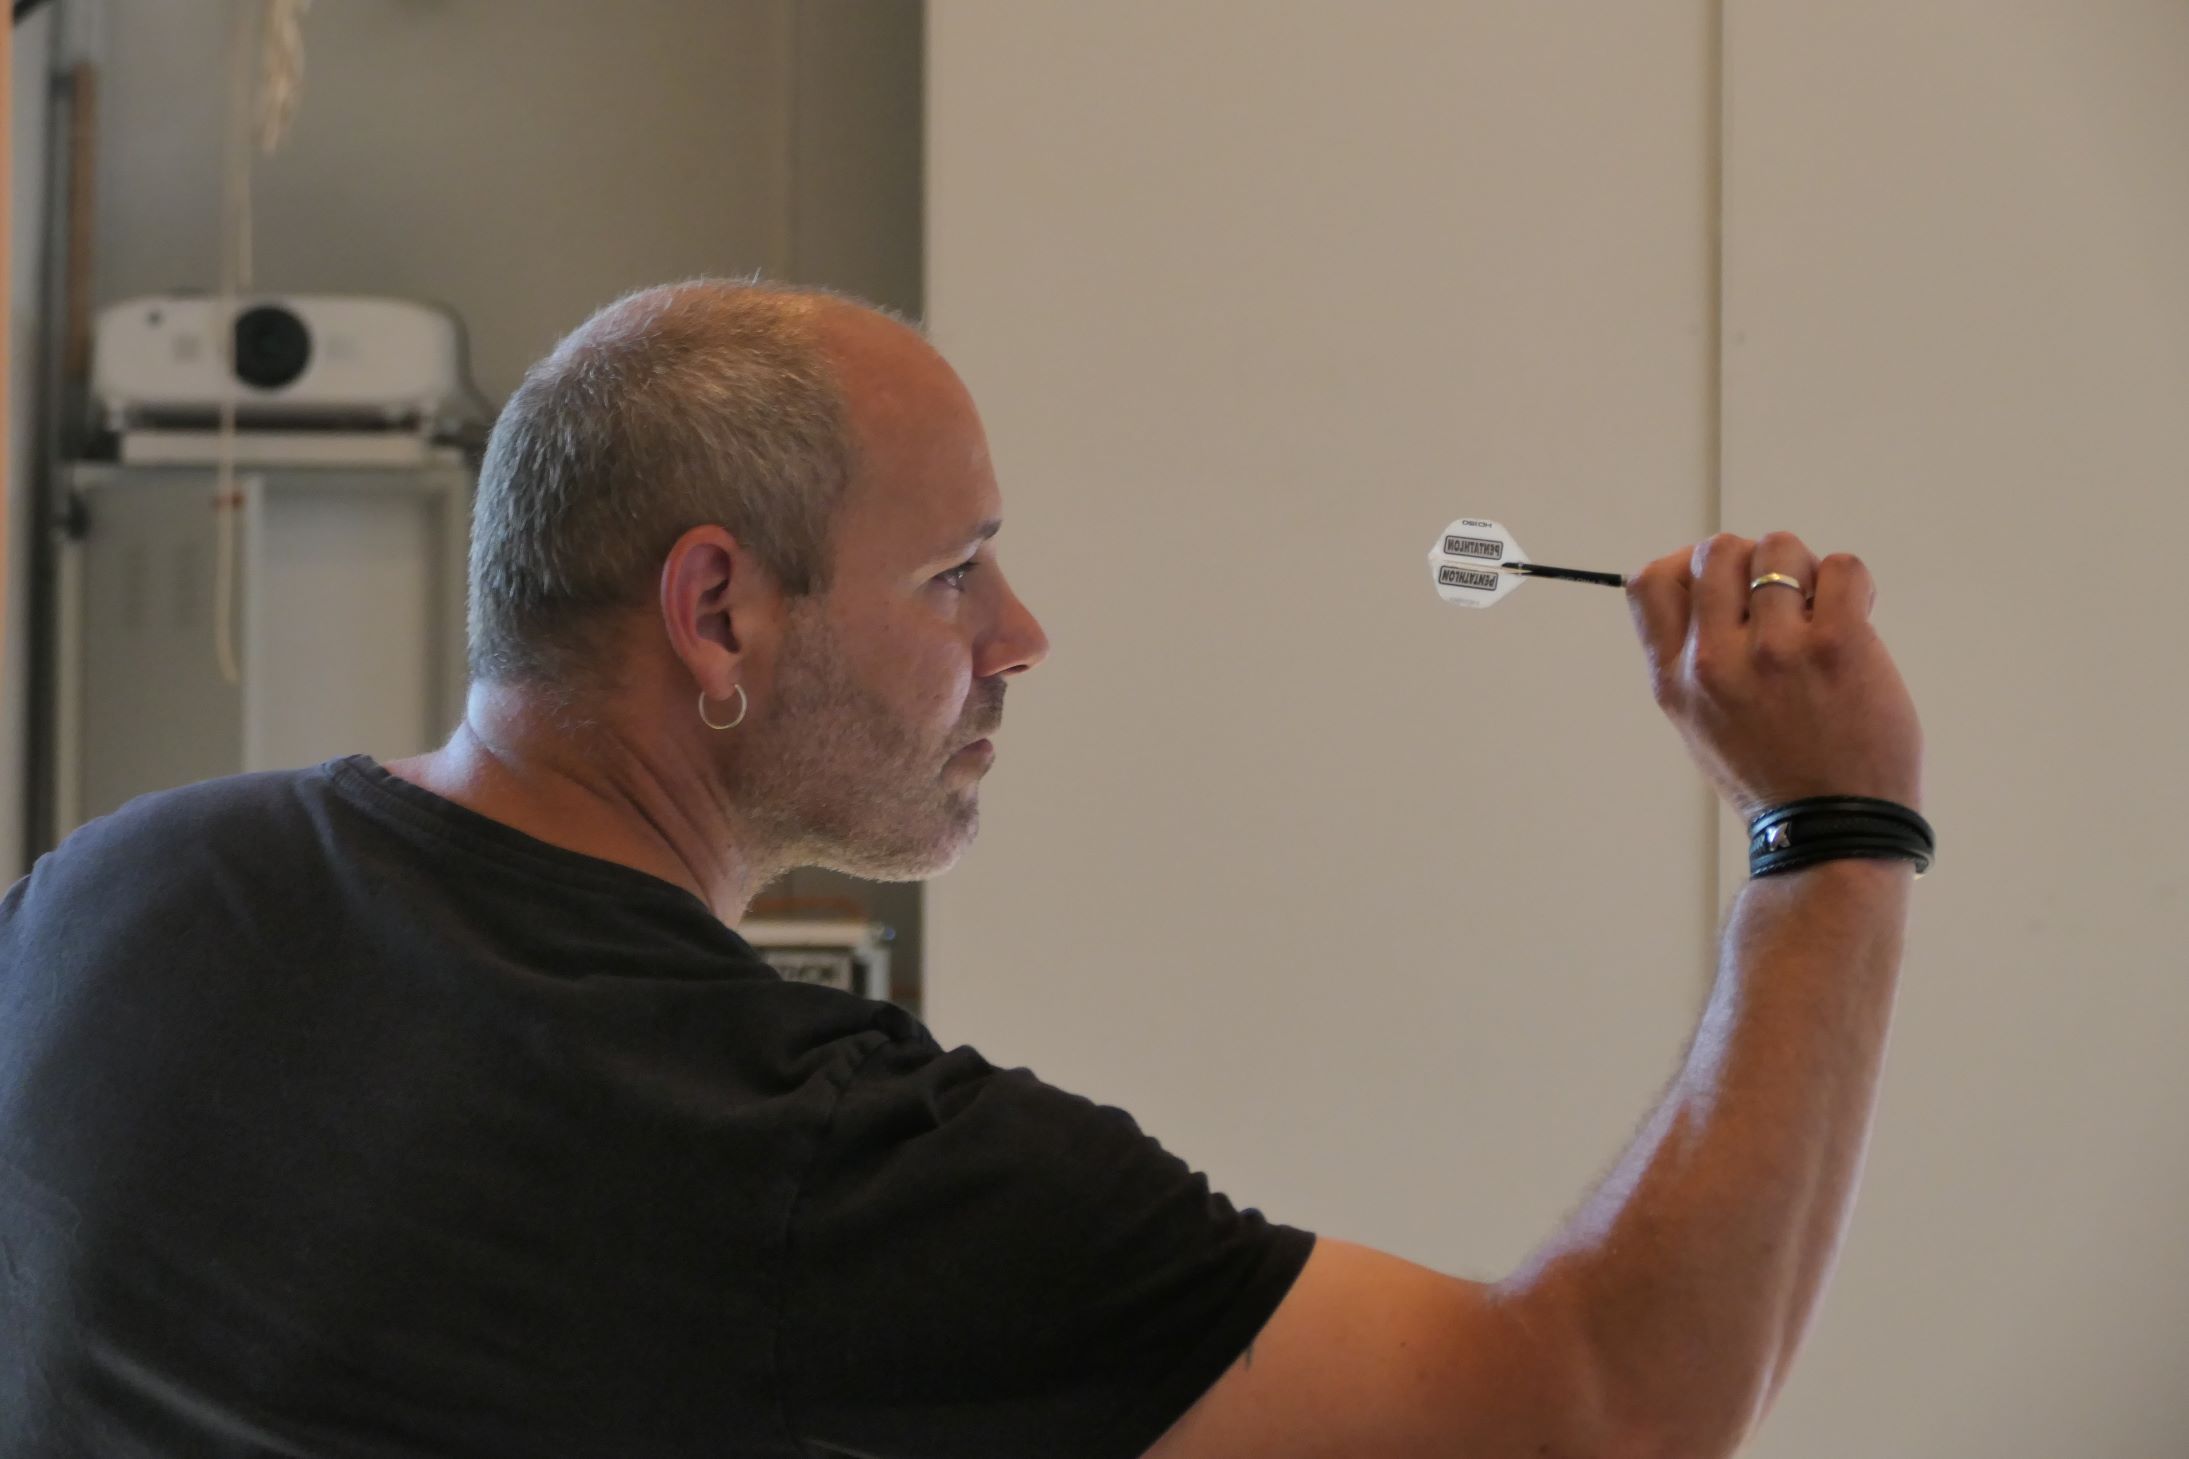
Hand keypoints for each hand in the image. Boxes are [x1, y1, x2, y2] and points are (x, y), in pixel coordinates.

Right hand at [1625, 532, 1922, 821]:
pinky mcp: (1836, 645)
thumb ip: (1692, 659)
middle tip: (1782, 600)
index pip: (1651, 581)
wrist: (1833, 833)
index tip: (1723, 585)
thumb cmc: (1774, 778)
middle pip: (1716, 551)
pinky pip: (1841, 567)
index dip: (1688, 565)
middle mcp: (1714, 661)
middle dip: (1753, 561)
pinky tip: (1857, 619)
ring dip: (1806, 570)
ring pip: (1780, 548)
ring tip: (1822, 613)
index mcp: (1674, 680)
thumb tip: (1710, 585)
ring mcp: (1774, 650)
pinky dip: (1852, 584)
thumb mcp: (1699, 724)